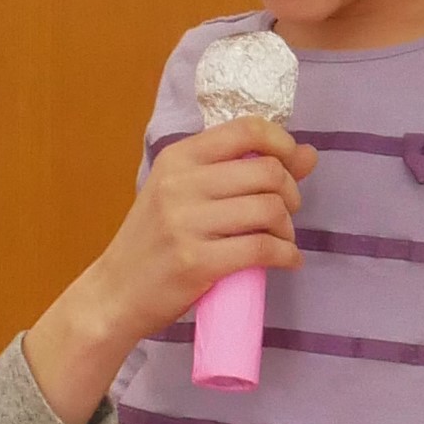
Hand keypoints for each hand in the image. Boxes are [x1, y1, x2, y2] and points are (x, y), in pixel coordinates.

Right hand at [23, 121, 313, 423]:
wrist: (116, 293)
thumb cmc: (155, 241)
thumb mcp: (185, 194)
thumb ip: (239, 171)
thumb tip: (308, 154)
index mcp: (178, 158)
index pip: (247, 130)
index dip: (283, 144)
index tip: (293, 165)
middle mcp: (180, 184)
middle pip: (267, 172)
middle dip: (291, 193)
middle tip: (285, 215)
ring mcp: (186, 223)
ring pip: (269, 209)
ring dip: (288, 228)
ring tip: (282, 240)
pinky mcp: (197, 262)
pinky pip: (262, 248)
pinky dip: (287, 255)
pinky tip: (287, 260)